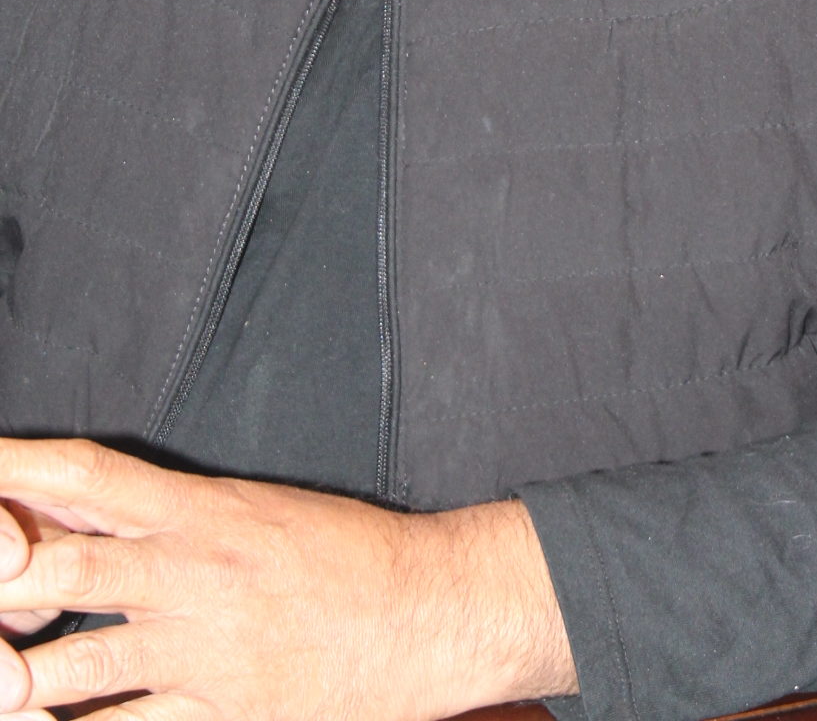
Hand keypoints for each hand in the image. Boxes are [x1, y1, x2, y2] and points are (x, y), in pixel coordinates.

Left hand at [0, 438, 575, 720]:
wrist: (427, 608)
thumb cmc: (343, 554)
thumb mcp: (250, 508)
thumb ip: (162, 513)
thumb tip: (76, 514)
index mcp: (197, 508)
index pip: (85, 476)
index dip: (17, 467)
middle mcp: (187, 570)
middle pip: (56, 567)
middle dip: (0, 577)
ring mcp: (198, 646)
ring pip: (69, 669)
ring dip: (14, 679)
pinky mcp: (219, 712)